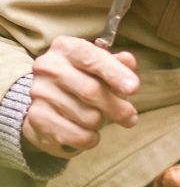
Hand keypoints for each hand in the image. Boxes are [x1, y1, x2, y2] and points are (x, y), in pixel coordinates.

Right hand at [21, 36, 139, 157]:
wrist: (48, 100)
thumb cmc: (84, 78)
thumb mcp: (101, 66)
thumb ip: (117, 64)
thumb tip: (128, 60)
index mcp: (66, 48)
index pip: (92, 58)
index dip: (116, 74)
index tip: (134, 88)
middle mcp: (48, 67)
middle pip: (92, 91)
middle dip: (119, 108)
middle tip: (131, 118)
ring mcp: (40, 92)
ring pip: (89, 117)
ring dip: (102, 122)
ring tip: (98, 117)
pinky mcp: (37, 118)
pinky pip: (78, 136)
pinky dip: (91, 138)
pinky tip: (88, 132)